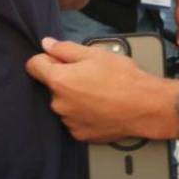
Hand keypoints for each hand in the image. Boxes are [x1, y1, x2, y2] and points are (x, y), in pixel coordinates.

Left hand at [27, 37, 176, 141]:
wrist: (145, 106)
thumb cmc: (123, 78)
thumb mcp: (94, 54)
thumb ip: (65, 49)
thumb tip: (47, 44)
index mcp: (59, 80)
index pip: (33, 66)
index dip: (45, 59)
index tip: (58, 59)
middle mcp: (58, 103)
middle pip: (51, 86)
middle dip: (65, 79)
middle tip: (89, 74)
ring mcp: (68, 121)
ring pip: (64, 103)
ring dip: (74, 97)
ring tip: (98, 92)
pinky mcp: (79, 134)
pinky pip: (74, 119)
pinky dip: (83, 113)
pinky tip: (100, 106)